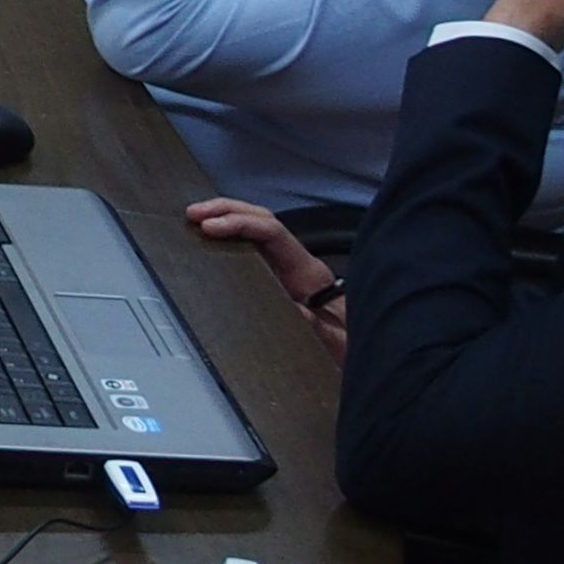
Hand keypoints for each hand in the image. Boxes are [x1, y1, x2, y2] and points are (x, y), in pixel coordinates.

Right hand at [188, 200, 348, 359]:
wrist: (368, 354)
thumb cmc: (348, 347)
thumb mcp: (333, 341)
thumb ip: (314, 324)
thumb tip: (290, 305)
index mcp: (308, 273)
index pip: (272, 232)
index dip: (240, 224)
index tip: (210, 228)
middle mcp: (299, 262)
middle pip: (263, 219)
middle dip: (228, 210)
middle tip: (194, 213)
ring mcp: (291, 267)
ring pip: (259, 227)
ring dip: (229, 217)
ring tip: (196, 218)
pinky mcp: (283, 277)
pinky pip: (256, 245)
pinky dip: (233, 234)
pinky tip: (214, 237)